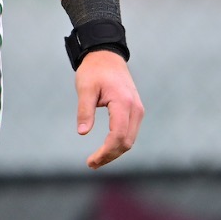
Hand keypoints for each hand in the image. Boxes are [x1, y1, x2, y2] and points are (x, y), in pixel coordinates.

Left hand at [76, 49, 142, 168]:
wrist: (106, 55)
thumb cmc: (94, 70)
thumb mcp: (85, 88)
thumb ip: (85, 110)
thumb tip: (82, 133)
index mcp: (123, 103)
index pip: (118, 136)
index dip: (105, 152)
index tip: (90, 161)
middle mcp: (135, 109)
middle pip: (126, 142)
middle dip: (109, 156)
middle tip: (91, 164)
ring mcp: (137, 110)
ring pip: (129, 140)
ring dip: (114, 152)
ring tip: (96, 160)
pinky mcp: (135, 111)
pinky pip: (129, 132)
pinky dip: (118, 143)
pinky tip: (106, 148)